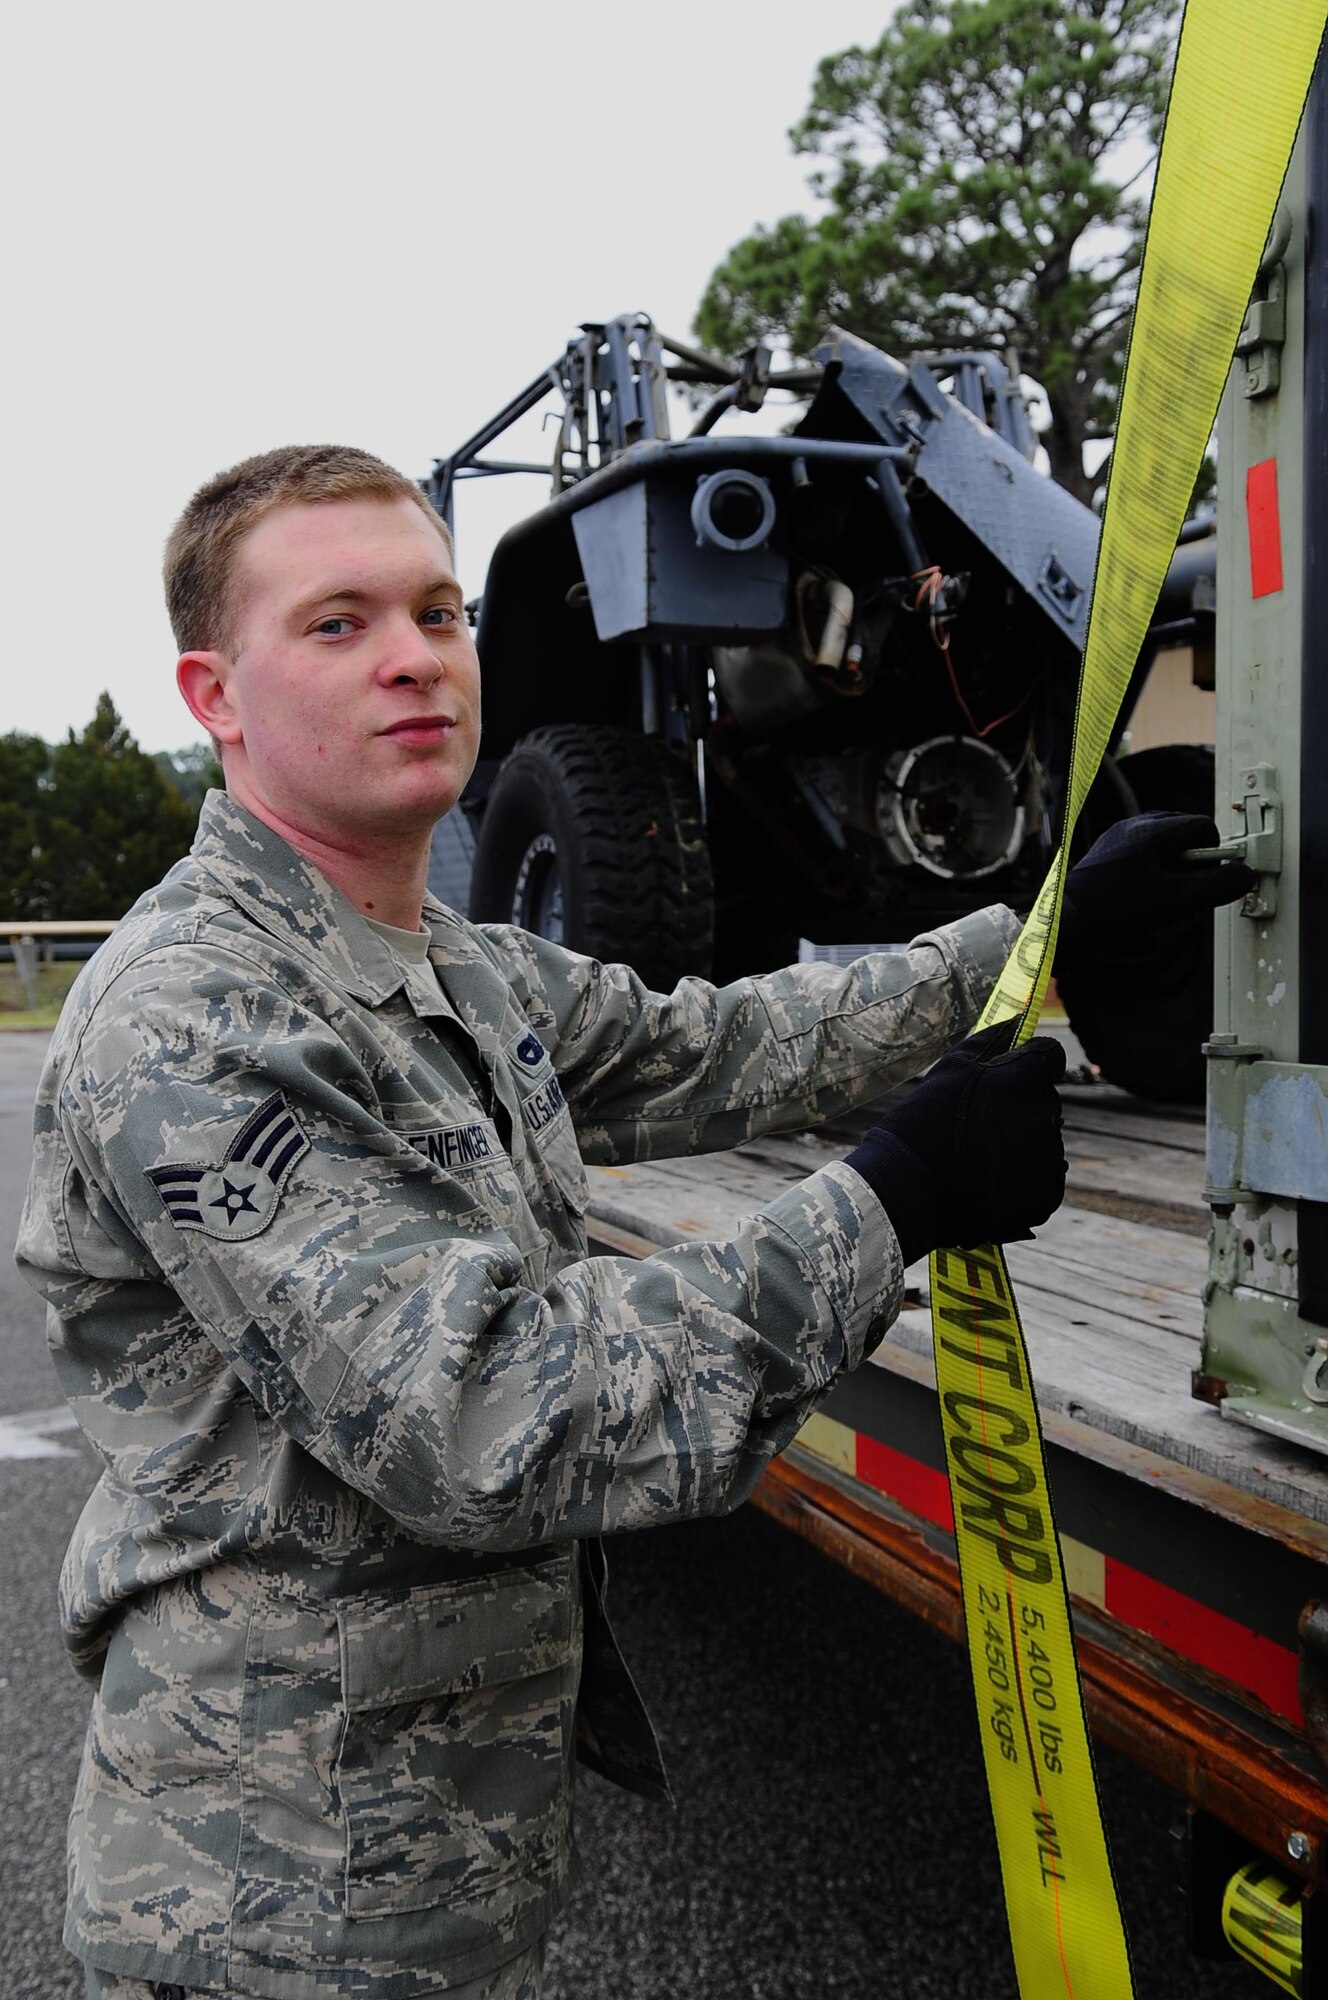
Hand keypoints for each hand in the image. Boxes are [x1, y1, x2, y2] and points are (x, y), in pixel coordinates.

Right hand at [845, 1020, 1066, 1263]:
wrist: (910, 1191)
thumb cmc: (924, 1123)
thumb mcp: (951, 1068)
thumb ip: (992, 1039)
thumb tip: (1019, 1022)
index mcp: (1025, 1079)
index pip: (1051, 1057)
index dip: (1032, 1063)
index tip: (1013, 1075)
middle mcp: (1045, 1116)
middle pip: (1045, 1101)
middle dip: (1021, 1107)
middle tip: (979, 1125)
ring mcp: (1048, 1159)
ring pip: (1045, 1141)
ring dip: (1022, 1144)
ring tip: (978, 1157)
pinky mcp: (1044, 1196)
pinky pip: (1045, 1178)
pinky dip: (1025, 1179)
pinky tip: (990, 1181)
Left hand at [1058, 812, 1256, 959]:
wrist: (1062, 925)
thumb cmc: (1114, 911)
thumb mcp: (1175, 901)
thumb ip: (1215, 886)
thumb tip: (1245, 875)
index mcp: (1150, 829)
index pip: (1203, 827)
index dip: (1214, 855)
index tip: (1205, 883)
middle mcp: (1132, 826)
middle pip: (1185, 833)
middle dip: (1194, 862)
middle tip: (1183, 893)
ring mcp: (1116, 839)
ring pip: (1165, 845)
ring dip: (1174, 869)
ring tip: (1161, 899)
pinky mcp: (1106, 855)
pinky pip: (1144, 855)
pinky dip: (1153, 873)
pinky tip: (1140, 899)